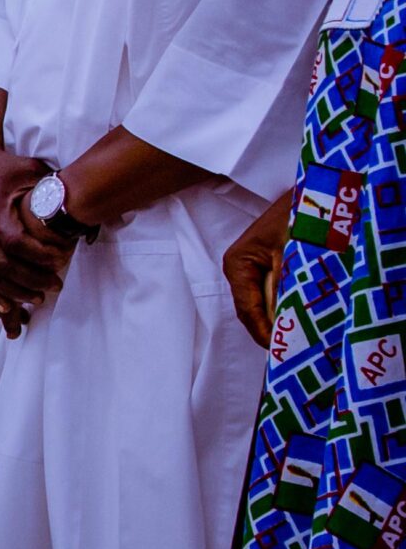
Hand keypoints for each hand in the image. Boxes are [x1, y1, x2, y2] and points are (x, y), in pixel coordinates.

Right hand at [0, 130, 66, 333]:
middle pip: (1, 264)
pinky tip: (7, 305)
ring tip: (37, 297)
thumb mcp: (30, 170)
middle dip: (30, 280)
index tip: (61, 261)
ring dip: (13, 291)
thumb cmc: (3, 167)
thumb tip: (80, 208)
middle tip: (55, 285)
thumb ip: (51, 190)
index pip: (14, 241)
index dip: (39, 257)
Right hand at [223, 198, 290, 349]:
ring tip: (294, 341)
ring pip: (261, 304)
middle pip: (251, 310)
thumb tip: (284, 321)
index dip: (263, 331)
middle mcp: (239, 269)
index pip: (247, 308)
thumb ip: (285, 287)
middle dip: (268, 330)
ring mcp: (251, 269)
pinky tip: (297, 319)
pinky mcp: (267, 268)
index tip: (278, 350)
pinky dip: (283, 307)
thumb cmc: (297, 217)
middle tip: (288, 353)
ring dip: (276, 320)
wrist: (311, 195)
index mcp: (237, 265)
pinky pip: (271, 295)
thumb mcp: (292, 254)